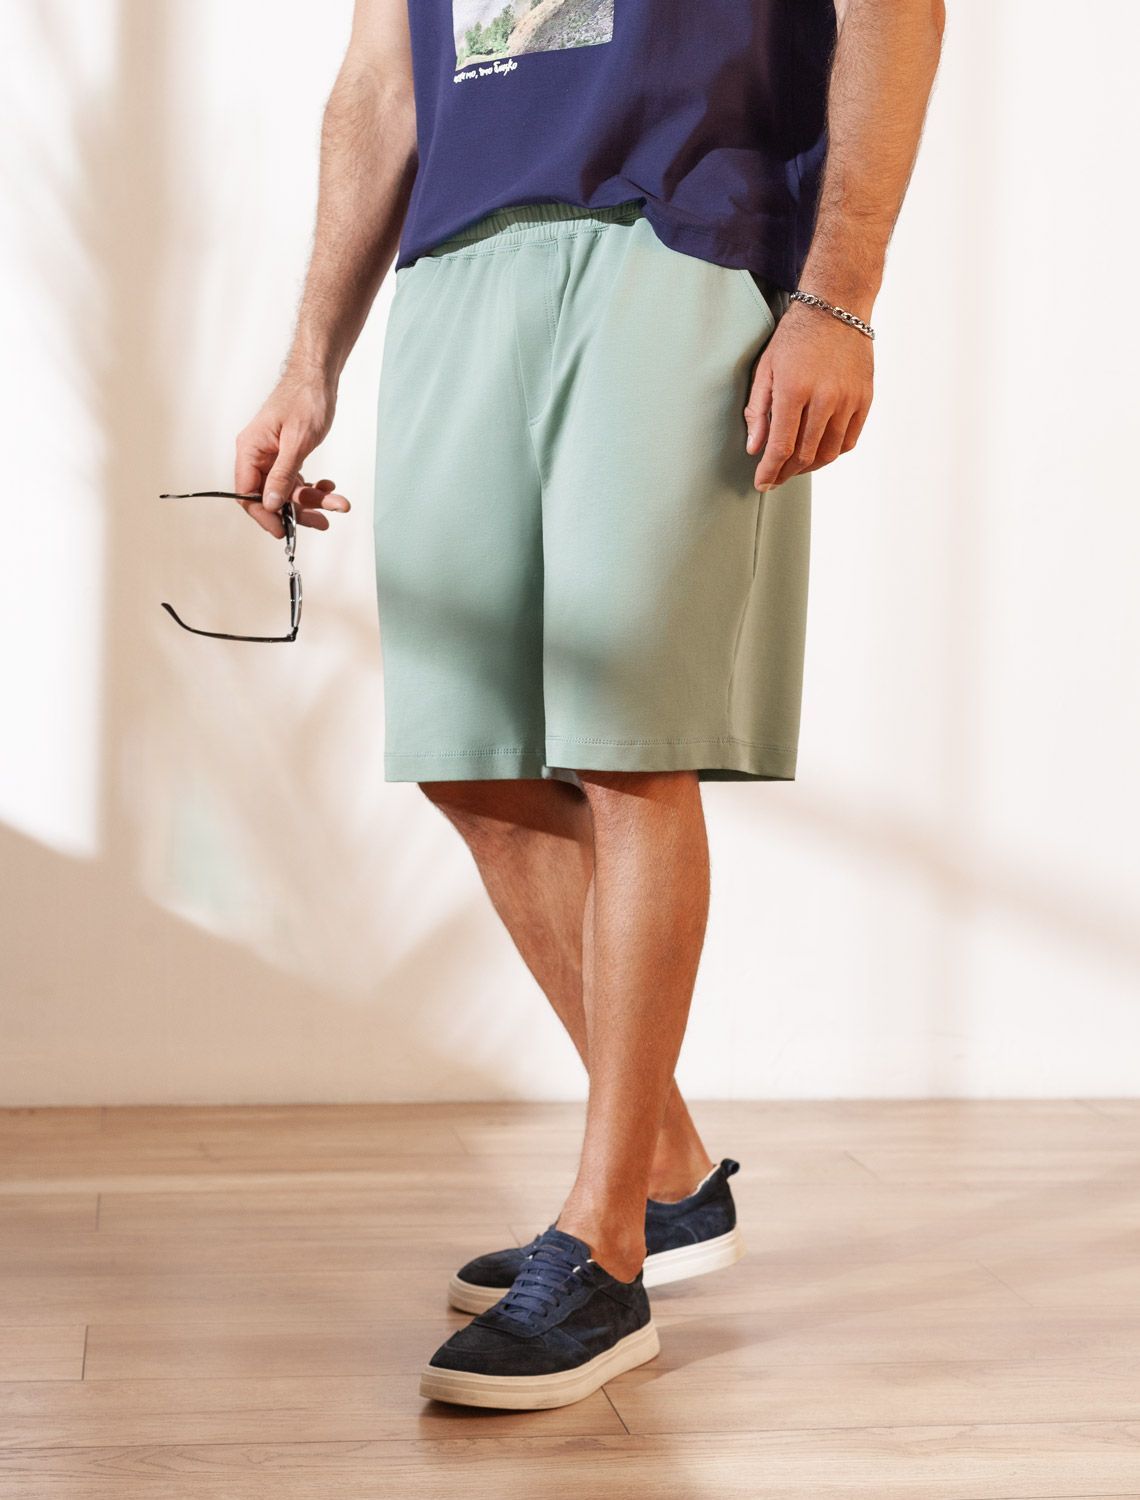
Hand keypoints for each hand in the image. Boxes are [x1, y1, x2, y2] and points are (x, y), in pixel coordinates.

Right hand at [234, 367, 350, 537]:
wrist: (318, 377)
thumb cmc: (305, 400)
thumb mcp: (297, 442)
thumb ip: (282, 475)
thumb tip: (269, 504)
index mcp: (250, 450)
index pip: (247, 494)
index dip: (264, 515)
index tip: (284, 531)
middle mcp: (257, 455)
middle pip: (270, 496)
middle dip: (298, 510)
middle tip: (321, 522)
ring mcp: (272, 456)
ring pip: (288, 490)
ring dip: (313, 499)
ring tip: (338, 503)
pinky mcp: (286, 455)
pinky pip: (296, 479)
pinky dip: (313, 486)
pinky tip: (329, 486)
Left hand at [745, 303, 873, 490]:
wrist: (837, 307)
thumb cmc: (795, 337)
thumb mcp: (766, 368)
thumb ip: (758, 410)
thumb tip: (755, 449)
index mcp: (794, 390)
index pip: (781, 446)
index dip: (770, 471)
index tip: (761, 483)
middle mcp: (825, 398)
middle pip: (805, 455)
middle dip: (786, 473)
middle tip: (775, 477)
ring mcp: (849, 399)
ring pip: (829, 452)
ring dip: (809, 466)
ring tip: (795, 467)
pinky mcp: (865, 398)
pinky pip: (849, 440)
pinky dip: (832, 452)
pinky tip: (818, 451)